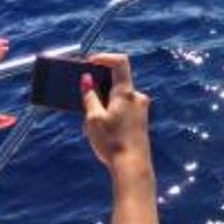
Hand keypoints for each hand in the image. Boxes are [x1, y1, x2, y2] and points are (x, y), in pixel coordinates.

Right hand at [80, 54, 151, 174]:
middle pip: (118, 80)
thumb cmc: (112, 142)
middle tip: (82, 89)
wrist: (133, 166)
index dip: (104, 57)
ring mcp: (141, 108)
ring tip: (88, 113)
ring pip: (119, 95)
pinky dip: (111, 108)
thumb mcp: (93, 119)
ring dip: (104, 98)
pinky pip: (124, 106)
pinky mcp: (141, 119)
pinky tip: (100, 124)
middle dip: (99, 83)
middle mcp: (137, 97)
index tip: (89, 62)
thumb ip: (89, 97)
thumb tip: (86, 80)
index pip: (119, 62)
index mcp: (126, 93)